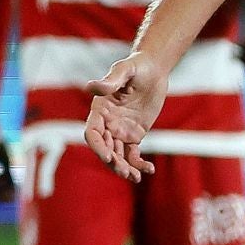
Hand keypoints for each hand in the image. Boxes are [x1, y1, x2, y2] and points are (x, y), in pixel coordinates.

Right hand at [83, 53, 164, 182]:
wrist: (153, 70)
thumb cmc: (137, 66)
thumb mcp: (125, 70)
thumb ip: (110, 81)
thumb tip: (91, 86)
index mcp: (99, 110)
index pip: (91, 132)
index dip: (97, 146)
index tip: (108, 156)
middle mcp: (106, 123)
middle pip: (104, 148)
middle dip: (113, 162)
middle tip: (125, 171)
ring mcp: (119, 131)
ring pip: (118, 155)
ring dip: (124, 168)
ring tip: (135, 177)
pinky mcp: (134, 135)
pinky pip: (133, 154)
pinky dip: (139, 164)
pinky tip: (149, 170)